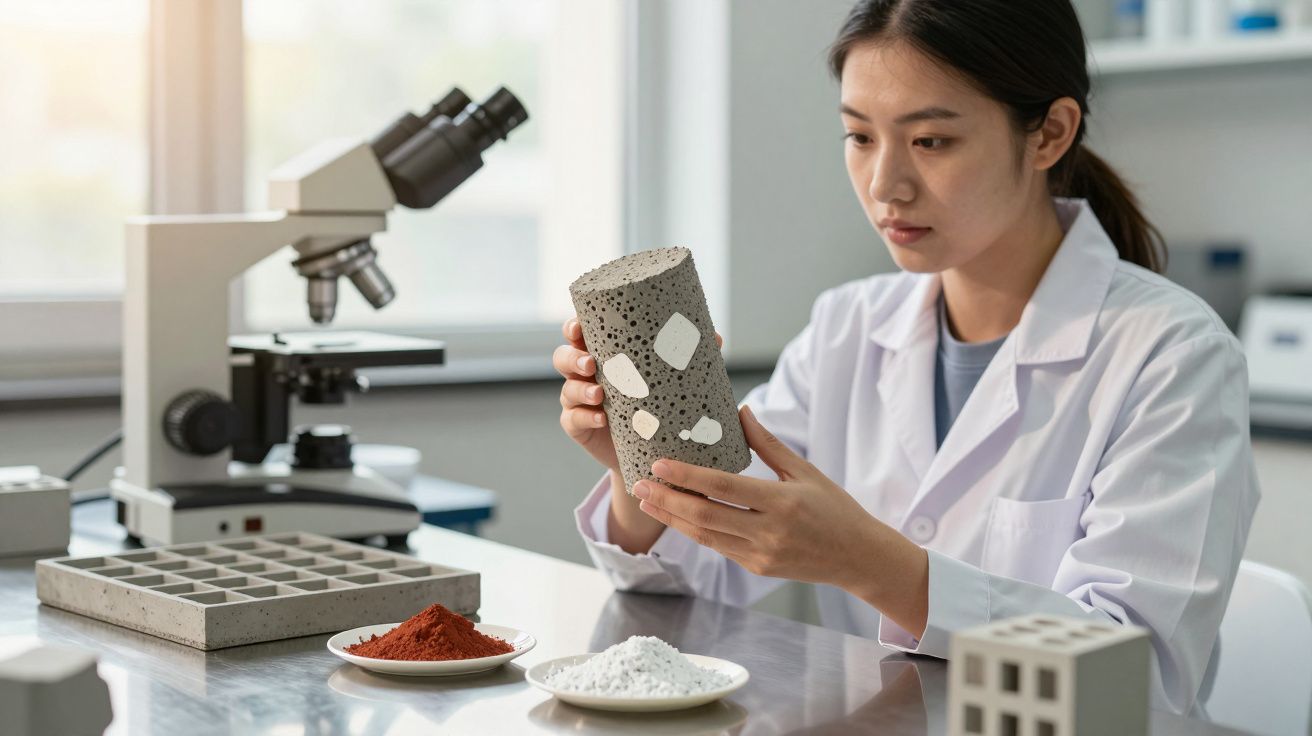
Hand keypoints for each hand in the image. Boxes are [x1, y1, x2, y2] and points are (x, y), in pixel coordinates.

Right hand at [554, 317, 723, 472]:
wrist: (651, 451)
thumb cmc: (658, 405)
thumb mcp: (671, 380)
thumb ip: (687, 358)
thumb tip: (716, 336)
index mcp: (603, 355)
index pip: (579, 334)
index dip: (573, 327)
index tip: (580, 327)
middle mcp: (585, 375)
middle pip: (563, 357)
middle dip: (572, 357)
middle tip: (591, 362)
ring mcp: (579, 402)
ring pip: (566, 388)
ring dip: (579, 388)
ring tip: (599, 393)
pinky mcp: (579, 427)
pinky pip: (572, 419)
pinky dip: (586, 417)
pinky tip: (601, 418)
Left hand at [632, 405, 928, 634]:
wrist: (858, 557)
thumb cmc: (835, 508)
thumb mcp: (805, 471)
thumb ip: (768, 444)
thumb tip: (741, 411)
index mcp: (782, 503)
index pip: (723, 488)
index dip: (687, 477)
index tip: (659, 465)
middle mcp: (769, 532)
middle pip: (704, 516)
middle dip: (666, 500)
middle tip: (638, 484)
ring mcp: (761, 555)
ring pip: (704, 537)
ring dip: (671, 518)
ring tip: (646, 501)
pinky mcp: (757, 568)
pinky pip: (718, 548)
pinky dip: (694, 531)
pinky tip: (675, 516)